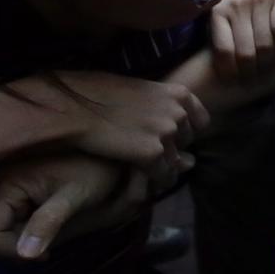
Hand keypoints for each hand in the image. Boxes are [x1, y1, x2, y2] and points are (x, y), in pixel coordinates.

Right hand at [0, 152, 155, 260]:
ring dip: (23, 239)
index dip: (10, 252)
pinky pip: (11, 219)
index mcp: (6, 184)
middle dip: (17, 247)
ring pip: (0, 228)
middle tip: (49, 248)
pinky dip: (27, 229)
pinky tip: (49, 225)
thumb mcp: (75, 197)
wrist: (109, 154)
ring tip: (53, 234)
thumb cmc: (96, 170)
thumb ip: (48, 222)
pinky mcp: (15, 190)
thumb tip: (24, 255)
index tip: (44, 254)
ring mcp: (5, 187)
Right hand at [3, 70, 204, 172]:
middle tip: (155, 157)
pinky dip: (155, 181)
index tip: (174, 141)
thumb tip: (169, 118)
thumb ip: (159, 103)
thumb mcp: (138, 89)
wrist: (73, 107)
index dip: (186, 133)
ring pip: (176, 162)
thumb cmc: (97, 94)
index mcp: (178, 93)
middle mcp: (178, 113)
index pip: (200, 121)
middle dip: (173, 149)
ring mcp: (167, 134)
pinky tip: (144, 184)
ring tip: (149, 174)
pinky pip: (163, 176)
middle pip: (188, 142)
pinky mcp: (152, 154)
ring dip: (164, 169)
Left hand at [209, 0, 274, 79]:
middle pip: (245, 51)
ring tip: (265, 73)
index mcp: (219, 9)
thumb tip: (220, 60)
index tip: (233, 81)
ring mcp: (259, 1)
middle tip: (252, 81)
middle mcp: (237, 6)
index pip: (223, 49)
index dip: (229, 71)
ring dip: (266, 64)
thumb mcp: (222, 2)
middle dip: (249, 72)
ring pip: (264, 44)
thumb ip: (219, 25)